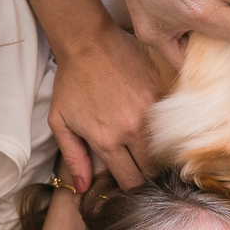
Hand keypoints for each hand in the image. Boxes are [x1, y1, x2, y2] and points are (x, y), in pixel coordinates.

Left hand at [48, 23, 160, 191]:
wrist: (87, 41)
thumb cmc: (71, 82)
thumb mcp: (61, 122)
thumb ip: (73, 158)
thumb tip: (84, 188)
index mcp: (107, 141)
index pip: (130, 179)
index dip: (131, 186)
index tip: (131, 183)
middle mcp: (132, 129)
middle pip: (151, 168)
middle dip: (146, 172)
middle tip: (141, 168)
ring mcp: (150, 110)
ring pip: (163, 146)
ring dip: (157, 151)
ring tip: (148, 148)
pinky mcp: (160, 92)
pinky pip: (168, 119)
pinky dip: (162, 125)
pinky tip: (151, 121)